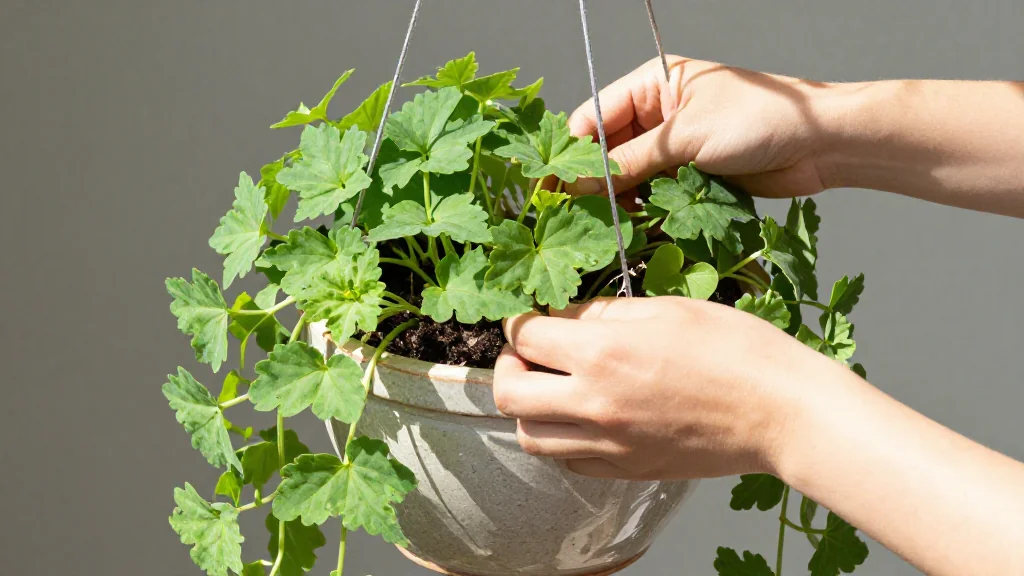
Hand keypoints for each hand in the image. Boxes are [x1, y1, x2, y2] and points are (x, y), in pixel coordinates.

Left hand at [492, 297, 840, 480]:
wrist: (783, 412)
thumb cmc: (738, 350)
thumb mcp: (668, 309)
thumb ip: (607, 313)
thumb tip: (569, 317)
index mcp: (602, 352)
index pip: (524, 337)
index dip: (519, 321)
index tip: (528, 318)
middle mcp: (594, 403)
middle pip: (508, 393)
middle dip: (508, 366)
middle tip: (529, 354)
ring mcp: (609, 445)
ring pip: (530, 437)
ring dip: (529, 409)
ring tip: (552, 389)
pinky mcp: (627, 470)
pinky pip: (568, 463)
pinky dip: (561, 440)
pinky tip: (583, 418)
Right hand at [567, 55, 836, 198]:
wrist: (822, 144)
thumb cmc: (764, 118)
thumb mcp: (686, 137)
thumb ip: (629, 161)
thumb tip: (580, 182)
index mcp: (655, 84)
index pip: (594, 117)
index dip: (573, 152)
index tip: (554, 186)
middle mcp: (660, 112)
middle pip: (607, 149)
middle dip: (594, 180)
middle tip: (576, 212)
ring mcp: (676, 145)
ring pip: (629, 175)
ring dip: (619, 198)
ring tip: (609, 222)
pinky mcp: (692, 174)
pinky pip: (655, 193)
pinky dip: (644, 208)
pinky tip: (636, 223)